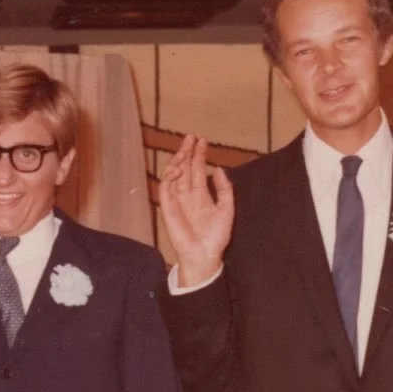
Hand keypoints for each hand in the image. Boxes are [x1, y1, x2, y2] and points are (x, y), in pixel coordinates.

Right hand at [159, 135, 234, 287]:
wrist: (205, 254)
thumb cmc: (216, 236)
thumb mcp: (227, 208)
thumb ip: (224, 189)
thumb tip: (219, 169)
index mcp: (201, 195)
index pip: (198, 170)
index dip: (199, 155)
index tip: (203, 141)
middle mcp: (187, 195)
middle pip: (185, 168)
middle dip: (187, 152)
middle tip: (191, 137)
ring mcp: (176, 201)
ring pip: (173, 175)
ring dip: (178, 160)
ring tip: (185, 149)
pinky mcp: (167, 209)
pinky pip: (165, 189)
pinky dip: (169, 176)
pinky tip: (178, 167)